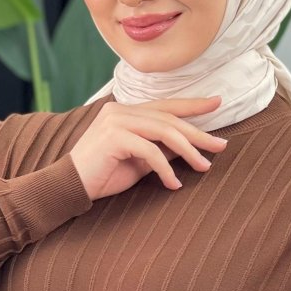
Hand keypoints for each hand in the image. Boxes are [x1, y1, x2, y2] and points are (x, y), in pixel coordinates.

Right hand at [69, 95, 227, 201]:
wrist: (69, 187)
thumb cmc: (102, 175)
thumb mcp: (139, 161)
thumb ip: (160, 149)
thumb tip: (188, 146)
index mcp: (126, 112)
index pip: (165, 106)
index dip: (192, 104)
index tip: (217, 104)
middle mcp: (120, 110)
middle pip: (169, 119)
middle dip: (198, 133)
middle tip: (221, 146)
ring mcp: (116, 120)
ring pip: (164, 131)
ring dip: (188, 151)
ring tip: (204, 167)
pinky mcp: (113, 136)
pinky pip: (149, 150)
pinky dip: (165, 168)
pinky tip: (174, 184)